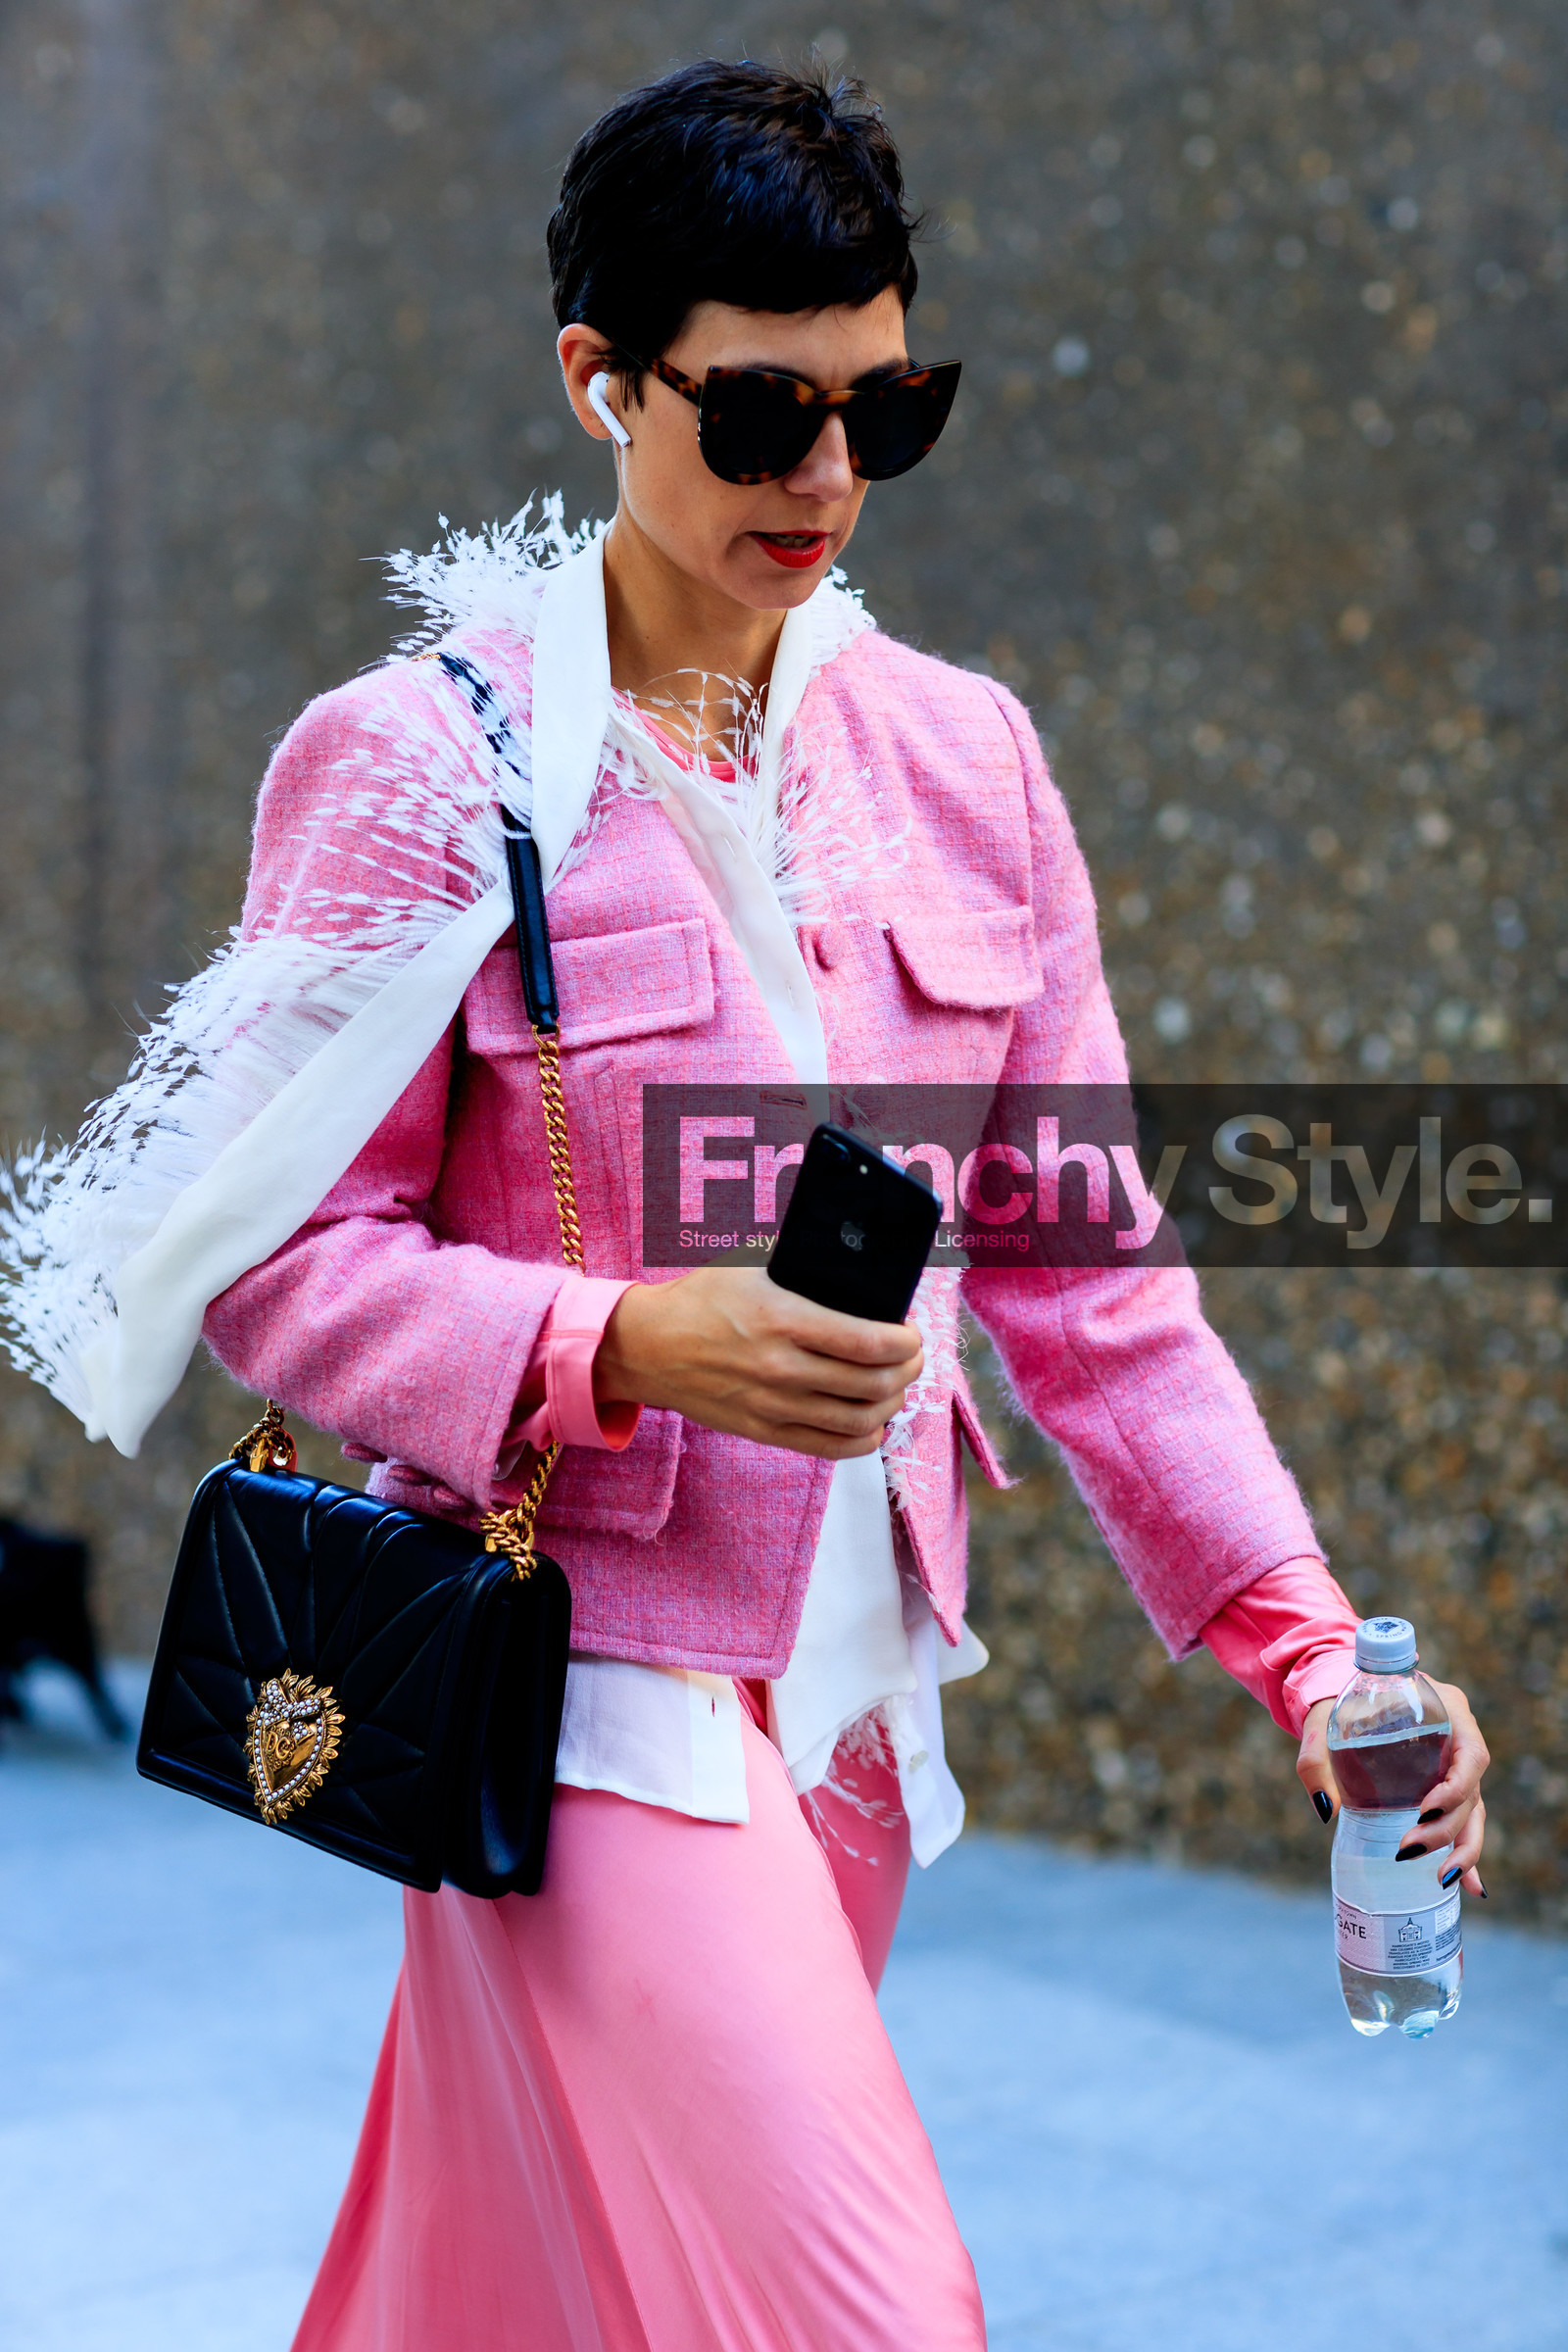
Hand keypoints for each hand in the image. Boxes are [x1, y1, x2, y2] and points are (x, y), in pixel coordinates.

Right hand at [595, 1268, 923, 1459]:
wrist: (647, 1346)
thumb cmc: (702, 1300)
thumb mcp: (752, 1266)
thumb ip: (804, 1267)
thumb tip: (858, 1266)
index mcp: (783, 1319)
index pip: (870, 1342)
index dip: (906, 1341)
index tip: (911, 1332)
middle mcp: (782, 1368)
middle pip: (874, 1384)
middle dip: (908, 1369)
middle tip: (911, 1356)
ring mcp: (773, 1406)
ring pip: (860, 1421)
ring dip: (891, 1403)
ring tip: (894, 1385)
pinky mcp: (764, 1431)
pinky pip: (830, 1448)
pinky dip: (863, 1439)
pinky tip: (871, 1422)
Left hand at [1297, 1681, 1489, 1896]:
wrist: (1340, 1697)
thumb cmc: (1335, 1704)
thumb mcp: (1322, 1724)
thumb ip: (1316, 1759)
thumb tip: (1325, 1809)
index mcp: (1446, 1708)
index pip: (1472, 1753)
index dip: (1458, 1786)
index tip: (1425, 1809)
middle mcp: (1460, 1736)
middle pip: (1471, 1791)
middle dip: (1446, 1827)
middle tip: (1409, 1848)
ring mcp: (1454, 1762)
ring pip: (1473, 1811)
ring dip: (1462, 1847)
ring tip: (1443, 1878)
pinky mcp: (1443, 1785)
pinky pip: (1464, 1820)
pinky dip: (1466, 1852)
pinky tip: (1469, 1886)